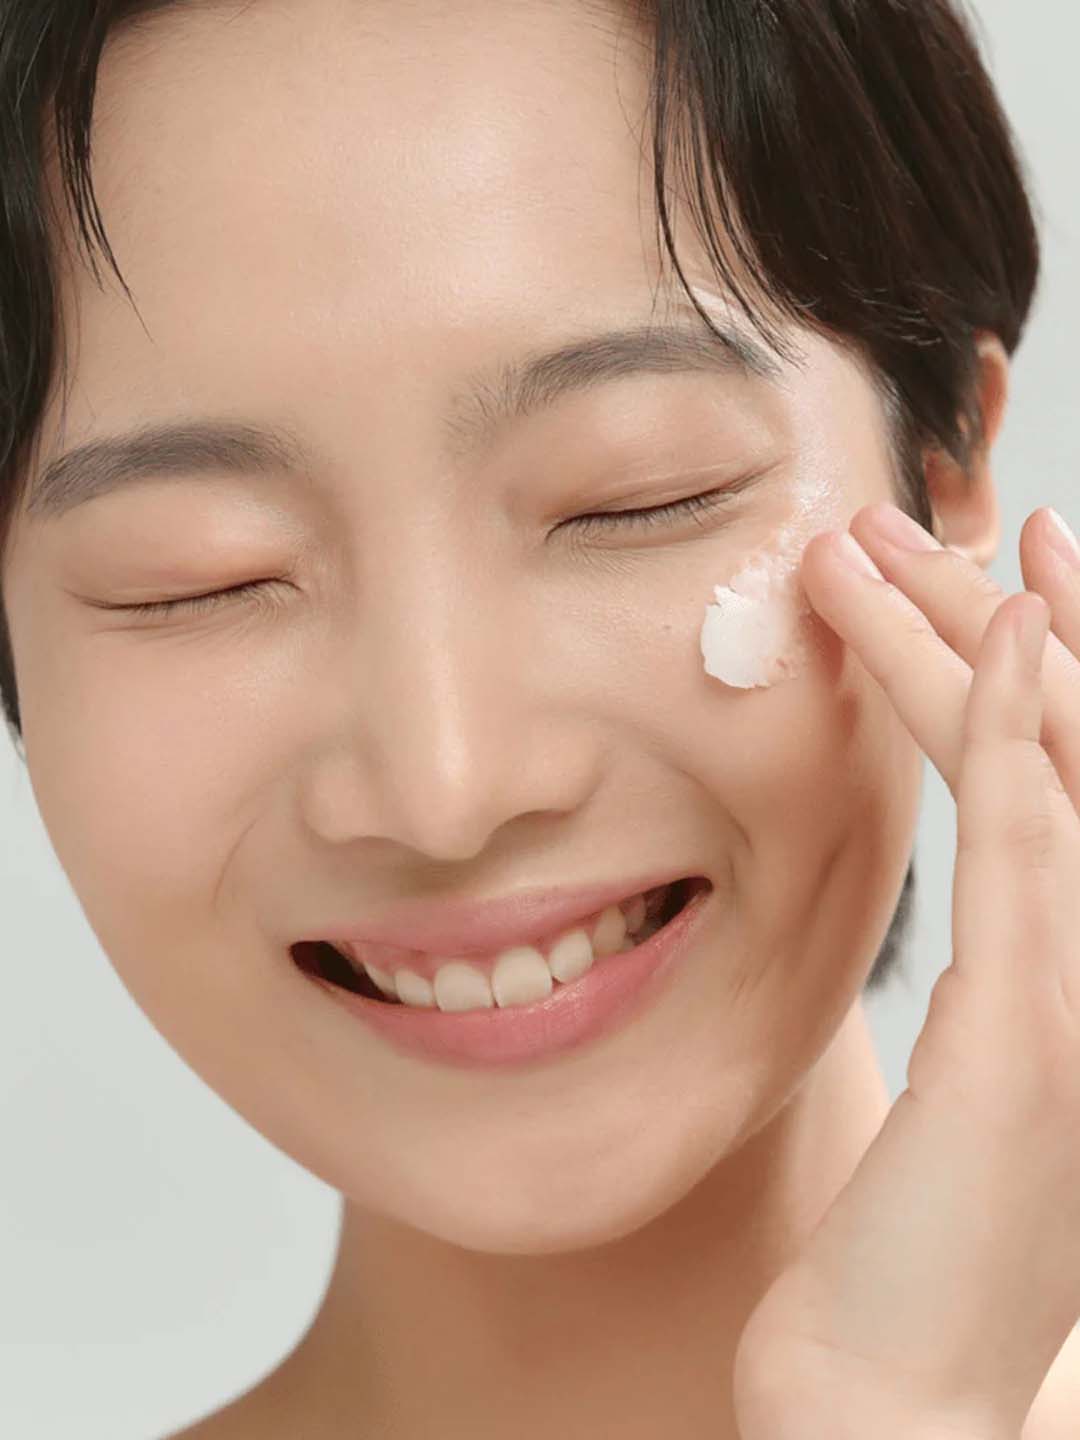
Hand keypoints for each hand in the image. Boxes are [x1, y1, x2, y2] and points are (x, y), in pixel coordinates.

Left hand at [729, 501, 1079, 1439]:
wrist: (900, 1399)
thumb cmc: (919, 1254)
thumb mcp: (976, 1094)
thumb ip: (996, 990)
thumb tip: (978, 905)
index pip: (1073, 779)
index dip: (1043, 665)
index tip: (994, 576)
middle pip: (1071, 751)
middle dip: (1004, 621)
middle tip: (942, 516)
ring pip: (1058, 771)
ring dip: (995, 641)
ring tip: (937, 535)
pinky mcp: (1034, 1033)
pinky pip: (1035, 850)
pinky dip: (1027, 733)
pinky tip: (1006, 637)